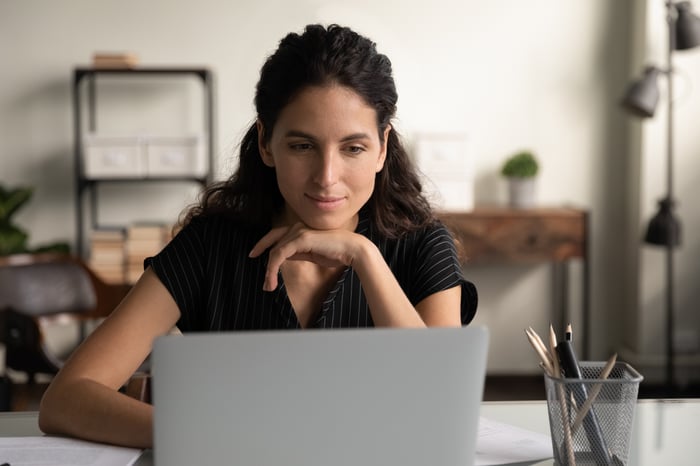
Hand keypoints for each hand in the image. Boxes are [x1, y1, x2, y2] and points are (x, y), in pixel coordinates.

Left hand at [248, 223, 363, 290]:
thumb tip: (284, 256)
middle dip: (262, 253)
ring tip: (269, 285)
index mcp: (302, 229)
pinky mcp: (301, 239)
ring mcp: (299, 232)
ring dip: (269, 270)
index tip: (254, 253)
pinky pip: (280, 254)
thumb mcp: (312, 254)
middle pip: (273, 239)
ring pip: (275, 250)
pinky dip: (273, 268)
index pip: (277, 234)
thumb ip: (298, 252)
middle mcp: (298, 227)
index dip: (264, 243)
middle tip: (256, 266)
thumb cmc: (336, 252)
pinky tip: (273, 279)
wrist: (352, 250)